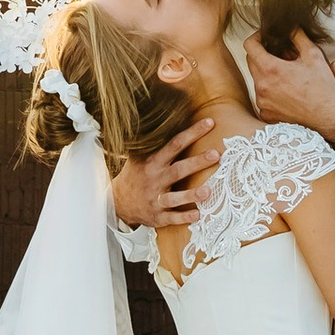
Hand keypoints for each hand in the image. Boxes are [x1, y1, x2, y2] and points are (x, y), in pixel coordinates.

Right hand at [108, 114, 218, 233]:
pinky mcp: (157, 216)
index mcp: (153, 162)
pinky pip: (172, 217)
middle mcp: (155, 179)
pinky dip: (184, 218)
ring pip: (174, 197)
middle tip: (216, 154)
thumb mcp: (139, 156)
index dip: (192, 133)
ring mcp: (156, 199)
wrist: (118, 202)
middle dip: (197, 162)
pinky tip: (198, 215)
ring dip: (191, 195)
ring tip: (208, 191)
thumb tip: (168, 117)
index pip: (174, 144)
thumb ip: (154, 142)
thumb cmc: (136, 175)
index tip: (210, 123)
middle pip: (178, 169)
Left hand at [244, 30, 334, 142]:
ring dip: (267, 73)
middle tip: (280, 54)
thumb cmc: (322, 88)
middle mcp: (261, 86)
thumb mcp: (313, 55)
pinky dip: (270, 91)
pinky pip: (262, 97)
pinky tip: (286, 91)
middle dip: (263, 54)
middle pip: (251, 62)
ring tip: (287, 74)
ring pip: (257, 79)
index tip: (265, 37)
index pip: (250, 45)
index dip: (256, 37)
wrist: (329, 116)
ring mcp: (262, 102)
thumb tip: (290, 27)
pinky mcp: (266, 113)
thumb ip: (297, 36)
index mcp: (270, 69)